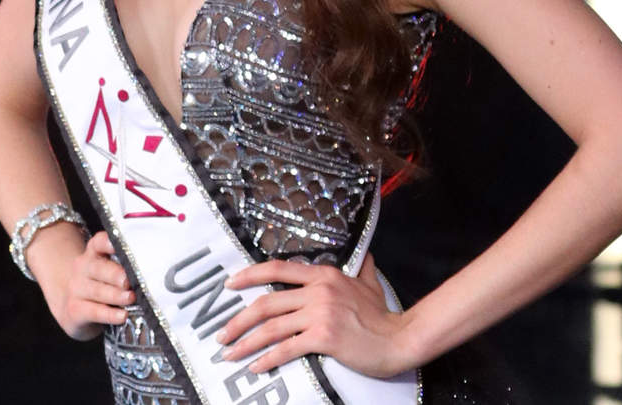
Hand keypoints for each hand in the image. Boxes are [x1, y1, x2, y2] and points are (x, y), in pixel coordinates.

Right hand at [43, 229, 135, 340]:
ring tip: (131, 298)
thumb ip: (126, 266)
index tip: (118, 245)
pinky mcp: (75, 310)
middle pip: (98, 268)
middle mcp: (82, 267)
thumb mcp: (110, 271)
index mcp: (93, 252)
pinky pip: (94, 311)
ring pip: (97, 291)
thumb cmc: (102, 285)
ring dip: (116, 295)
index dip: (108, 242)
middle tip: (129, 281)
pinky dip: (110, 314)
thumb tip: (152, 272)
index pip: (99, 242)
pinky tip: (122, 315)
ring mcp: (76, 289)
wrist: (74, 309)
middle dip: (115, 274)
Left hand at [216, 254, 413, 376]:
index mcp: (323, 274)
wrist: (399, 338)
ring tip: (230, 354)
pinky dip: (267, 358)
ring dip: (246, 342)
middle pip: (266, 302)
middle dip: (238, 319)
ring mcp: (320, 313)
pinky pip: (286, 348)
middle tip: (222, 333)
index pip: (277, 269)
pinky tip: (256, 367)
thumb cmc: (382, 315)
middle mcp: (317, 290)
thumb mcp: (368, 282)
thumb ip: (359, 267)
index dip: (249, 276)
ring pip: (271, 326)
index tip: (229, 284)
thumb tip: (363, 255)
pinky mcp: (324, 337)